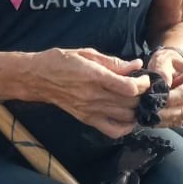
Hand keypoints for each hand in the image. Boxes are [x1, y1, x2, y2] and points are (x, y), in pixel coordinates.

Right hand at [34, 47, 148, 138]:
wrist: (37, 78)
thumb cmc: (60, 61)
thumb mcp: (86, 53)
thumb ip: (112, 61)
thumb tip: (135, 64)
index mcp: (94, 76)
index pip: (129, 87)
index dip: (143, 83)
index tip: (145, 77)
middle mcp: (93, 96)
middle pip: (131, 103)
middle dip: (143, 95)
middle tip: (144, 87)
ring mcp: (90, 110)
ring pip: (126, 117)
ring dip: (137, 109)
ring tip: (137, 100)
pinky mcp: (87, 120)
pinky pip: (113, 130)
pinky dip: (126, 127)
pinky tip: (128, 117)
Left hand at [146, 49, 182, 125]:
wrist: (173, 68)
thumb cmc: (169, 62)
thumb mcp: (164, 58)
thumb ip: (162, 69)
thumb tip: (162, 85)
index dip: (171, 98)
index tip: (155, 99)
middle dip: (165, 112)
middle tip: (147, 111)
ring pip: (180, 119)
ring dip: (162, 119)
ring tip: (146, 114)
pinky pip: (176, 122)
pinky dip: (162, 122)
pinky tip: (150, 118)